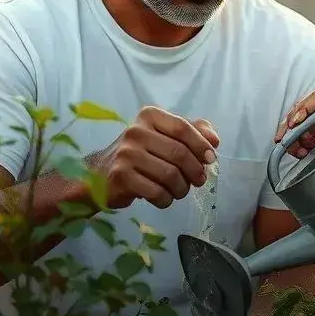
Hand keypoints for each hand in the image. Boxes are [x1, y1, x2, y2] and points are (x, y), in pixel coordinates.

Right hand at [97, 106, 218, 209]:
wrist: (100, 174)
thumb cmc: (140, 154)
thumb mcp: (164, 136)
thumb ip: (192, 131)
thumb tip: (214, 139)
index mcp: (149, 116)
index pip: (183, 127)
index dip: (201, 144)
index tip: (211, 159)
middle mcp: (136, 131)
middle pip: (179, 153)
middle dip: (195, 171)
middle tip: (198, 181)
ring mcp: (126, 154)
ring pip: (170, 175)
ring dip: (182, 188)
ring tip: (180, 191)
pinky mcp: (120, 177)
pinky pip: (156, 192)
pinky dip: (166, 199)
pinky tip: (165, 198)